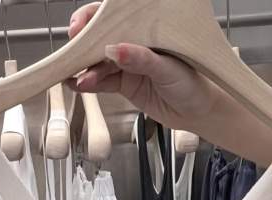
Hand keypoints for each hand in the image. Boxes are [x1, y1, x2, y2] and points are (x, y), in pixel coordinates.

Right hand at [67, 1, 220, 133]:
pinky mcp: (124, 83)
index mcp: (146, 28)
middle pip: (101, 38)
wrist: (198, 111)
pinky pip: (103, 81)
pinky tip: (80, 85)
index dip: (93, 18)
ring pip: (99, 62)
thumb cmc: (193, 82)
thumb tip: (115, 50)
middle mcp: (134, 43)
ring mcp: (127, 64)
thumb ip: (141, 59)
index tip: (79, 26)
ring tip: (79, 78)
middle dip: (83, 44)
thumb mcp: (168, 68)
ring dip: (86, 69)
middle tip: (72, 53)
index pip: (114, 16)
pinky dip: (90, 84)